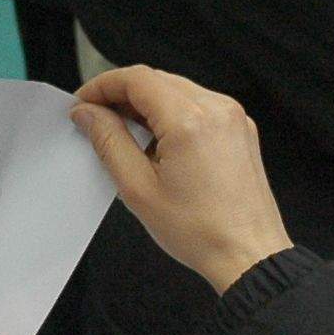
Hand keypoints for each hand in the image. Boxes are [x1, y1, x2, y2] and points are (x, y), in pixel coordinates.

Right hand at [69, 66, 294, 295]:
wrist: (249, 255)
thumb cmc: (200, 232)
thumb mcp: (138, 188)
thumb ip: (108, 141)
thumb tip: (89, 114)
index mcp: (189, 121)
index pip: (136, 78)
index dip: (103, 85)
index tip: (84, 102)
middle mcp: (216, 109)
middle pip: (157, 80)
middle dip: (122, 94)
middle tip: (97, 118)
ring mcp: (233, 118)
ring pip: (178, 90)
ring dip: (147, 104)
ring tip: (125, 134)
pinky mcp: (240, 130)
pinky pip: (199, 106)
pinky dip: (173, 114)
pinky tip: (157, 143)